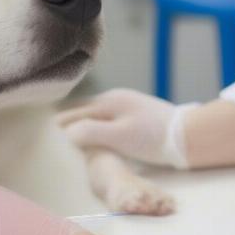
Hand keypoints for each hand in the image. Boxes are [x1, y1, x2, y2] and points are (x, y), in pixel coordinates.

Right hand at [57, 88, 196, 168]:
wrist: (188, 135)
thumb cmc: (152, 138)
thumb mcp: (118, 137)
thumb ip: (91, 131)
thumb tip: (67, 132)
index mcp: (108, 101)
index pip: (76, 112)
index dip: (61, 123)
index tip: (46, 131)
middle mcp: (115, 97)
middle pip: (84, 108)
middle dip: (70, 118)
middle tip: (54, 131)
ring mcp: (127, 102)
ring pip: (96, 111)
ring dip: (84, 120)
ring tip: (72, 132)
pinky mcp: (136, 110)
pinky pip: (108, 115)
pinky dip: (97, 122)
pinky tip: (98, 131)